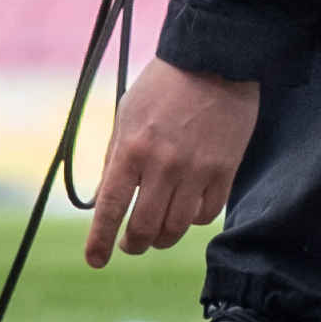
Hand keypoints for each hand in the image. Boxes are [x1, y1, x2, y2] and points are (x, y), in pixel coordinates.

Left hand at [82, 60, 254, 264]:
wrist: (214, 61)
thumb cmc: (163, 87)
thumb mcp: (127, 115)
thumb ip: (117, 157)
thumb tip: (106, 198)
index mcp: (132, 148)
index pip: (111, 206)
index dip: (100, 239)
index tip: (95, 260)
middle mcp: (163, 164)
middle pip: (145, 228)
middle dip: (133, 244)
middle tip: (130, 244)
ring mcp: (196, 171)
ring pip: (176, 228)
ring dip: (161, 238)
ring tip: (155, 235)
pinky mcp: (225, 172)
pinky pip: (205, 215)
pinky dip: (191, 220)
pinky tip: (185, 212)